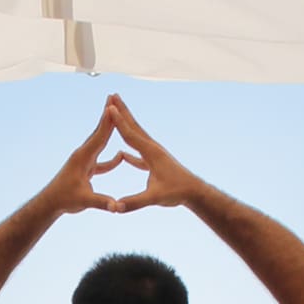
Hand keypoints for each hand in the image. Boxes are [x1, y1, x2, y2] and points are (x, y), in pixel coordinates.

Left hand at [40, 101, 126, 215]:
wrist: (51, 203)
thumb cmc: (65, 200)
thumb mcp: (84, 201)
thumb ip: (102, 202)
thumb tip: (116, 207)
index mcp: (84, 158)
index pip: (99, 136)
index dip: (107, 122)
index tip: (113, 106)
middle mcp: (84, 154)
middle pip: (99, 132)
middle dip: (107, 115)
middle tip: (113, 96)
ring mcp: (85, 161)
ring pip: (100, 142)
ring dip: (108, 129)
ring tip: (115, 115)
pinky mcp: (86, 169)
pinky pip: (101, 160)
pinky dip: (111, 159)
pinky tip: (120, 155)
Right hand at [101, 94, 203, 212]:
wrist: (194, 193)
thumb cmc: (176, 193)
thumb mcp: (154, 198)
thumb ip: (134, 202)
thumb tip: (115, 207)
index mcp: (151, 153)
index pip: (130, 135)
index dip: (118, 122)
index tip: (109, 108)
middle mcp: (152, 149)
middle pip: (133, 127)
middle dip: (122, 112)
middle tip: (112, 96)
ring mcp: (154, 155)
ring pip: (136, 137)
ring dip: (126, 124)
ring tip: (118, 114)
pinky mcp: (155, 164)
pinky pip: (139, 155)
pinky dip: (130, 152)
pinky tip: (124, 154)